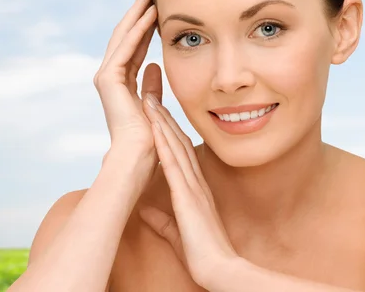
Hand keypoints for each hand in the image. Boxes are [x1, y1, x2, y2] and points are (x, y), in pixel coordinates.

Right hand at [93, 0, 160, 163]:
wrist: (137, 160)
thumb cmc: (149, 140)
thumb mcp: (154, 104)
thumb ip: (152, 85)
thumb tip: (156, 66)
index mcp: (122, 83)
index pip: (134, 46)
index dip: (146, 25)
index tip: (159, 5)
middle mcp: (111, 77)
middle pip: (126, 36)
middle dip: (140, 11)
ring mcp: (106, 77)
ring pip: (123, 36)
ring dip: (138, 12)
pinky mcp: (108, 80)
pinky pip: (126, 48)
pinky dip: (138, 29)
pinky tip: (151, 12)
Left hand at [138, 96, 238, 286]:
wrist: (220, 270)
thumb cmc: (203, 255)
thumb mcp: (176, 233)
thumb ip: (162, 220)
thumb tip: (144, 210)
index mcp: (194, 189)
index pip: (180, 153)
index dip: (168, 132)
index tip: (157, 115)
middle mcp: (195, 182)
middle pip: (177, 142)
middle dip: (163, 118)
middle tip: (151, 95)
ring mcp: (192, 186)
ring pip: (175, 146)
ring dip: (161, 123)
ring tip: (148, 100)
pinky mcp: (186, 195)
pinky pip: (173, 164)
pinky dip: (163, 143)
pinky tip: (154, 127)